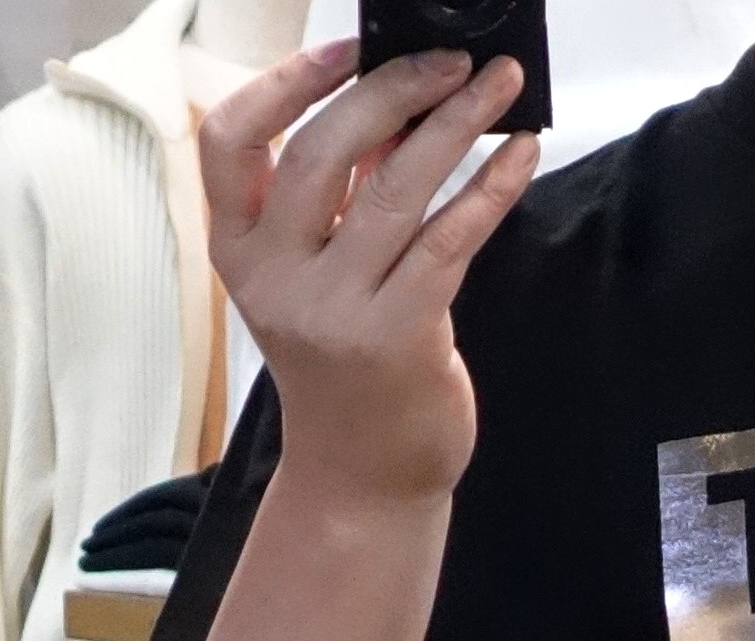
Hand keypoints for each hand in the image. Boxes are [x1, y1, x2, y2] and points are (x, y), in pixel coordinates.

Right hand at [201, 39, 539, 508]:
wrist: (364, 479)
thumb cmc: (348, 369)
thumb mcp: (318, 278)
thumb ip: (342, 197)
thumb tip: (394, 102)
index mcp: (239, 251)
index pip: (234, 141)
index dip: (287, 83)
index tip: (347, 47)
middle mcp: (277, 278)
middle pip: (323, 151)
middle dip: (394, 89)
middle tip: (451, 58)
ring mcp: (335, 311)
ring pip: (396, 187)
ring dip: (456, 124)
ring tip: (499, 84)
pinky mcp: (399, 336)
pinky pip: (450, 238)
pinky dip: (491, 188)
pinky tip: (521, 153)